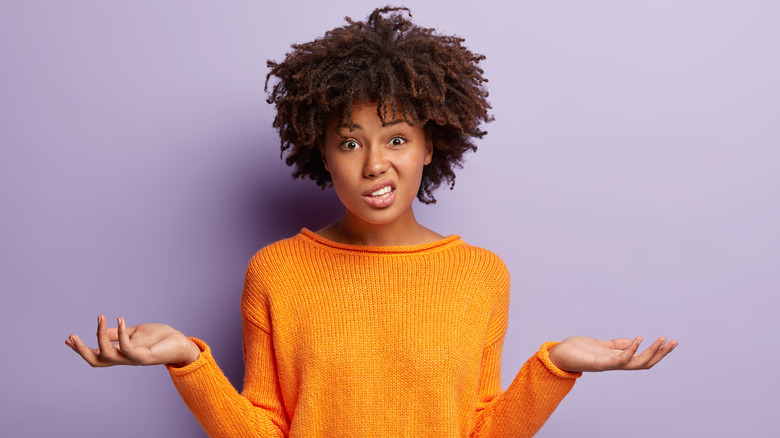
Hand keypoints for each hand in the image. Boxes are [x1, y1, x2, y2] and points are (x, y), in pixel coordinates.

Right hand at [65, 315, 200, 367]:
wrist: (181, 344)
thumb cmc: (160, 338)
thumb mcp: (135, 333)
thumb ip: (119, 334)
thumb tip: (102, 330)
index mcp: (121, 353)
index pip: (96, 354)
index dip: (81, 349)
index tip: (67, 339)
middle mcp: (125, 359)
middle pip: (96, 360)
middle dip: (81, 350)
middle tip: (71, 337)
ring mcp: (134, 359)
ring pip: (108, 355)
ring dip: (100, 336)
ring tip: (100, 318)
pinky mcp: (145, 357)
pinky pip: (127, 348)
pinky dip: (121, 333)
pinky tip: (120, 319)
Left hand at [548, 336, 676, 372]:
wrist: (557, 356)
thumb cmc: (576, 351)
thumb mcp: (599, 345)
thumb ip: (615, 345)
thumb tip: (631, 342)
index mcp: (617, 359)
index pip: (643, 358)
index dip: (657, 352)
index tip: (670, 341)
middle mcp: (615, 364)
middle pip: (645, 363)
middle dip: (661, 353)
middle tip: (675, 341)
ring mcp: (608, 364)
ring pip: (636, 363)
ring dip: (651, 352)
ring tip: (662, 339)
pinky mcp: (599, 363)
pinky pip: (619, 359)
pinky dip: (630, 350)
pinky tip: (638, 339)